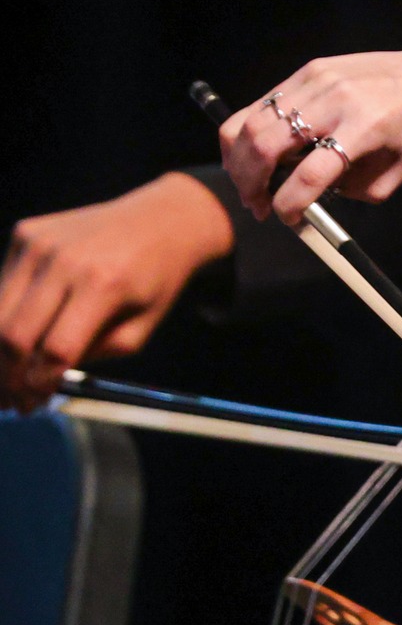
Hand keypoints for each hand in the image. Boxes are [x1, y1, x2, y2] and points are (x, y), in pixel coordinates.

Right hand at [0, 174, 234, 407]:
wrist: (161, 219)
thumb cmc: (155, 280)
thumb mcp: (140, 328)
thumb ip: (94, 355)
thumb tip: (40, 379)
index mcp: (103, 285)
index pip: (55, 349)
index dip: (38, 384)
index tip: (33, 404)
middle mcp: (65, 260)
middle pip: (13, 335)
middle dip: (6, 377)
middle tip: (7, 402)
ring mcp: (40, 243)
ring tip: (3, 380)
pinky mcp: (26, 233)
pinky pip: (2, 286)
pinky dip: (4, 316)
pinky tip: (16, 336)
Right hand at [221, 51, 401, 224]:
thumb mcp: (391, 175)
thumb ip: (345, 190)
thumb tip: (299, 197)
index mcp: (364, 130)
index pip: (309, 176)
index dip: (288, 205)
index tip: (284, 219)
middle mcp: (336, 101)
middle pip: (264, 146)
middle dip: (249, 184)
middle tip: (255, 205)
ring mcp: (319, 80)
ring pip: (251, 122)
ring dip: (239, 159)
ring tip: (249, 182)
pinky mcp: (310, 69)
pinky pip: (263, 102)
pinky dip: (249, 132)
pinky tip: (253, 152)